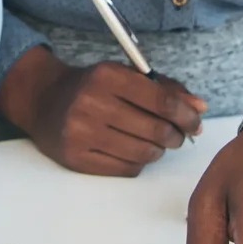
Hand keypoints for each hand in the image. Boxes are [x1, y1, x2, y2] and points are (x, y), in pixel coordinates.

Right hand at [0, 47, 205, 176]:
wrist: (42, 100)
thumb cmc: (90, 86)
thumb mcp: (124, 75)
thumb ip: (164, 88)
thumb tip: (199, 108)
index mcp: (106, 75)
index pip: (161, 100)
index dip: (186, 115)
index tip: (195, 122)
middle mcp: (91, 103)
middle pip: (156, 130)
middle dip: (176, 136)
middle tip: (177, 135)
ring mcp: (81, 133)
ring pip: (144, 153)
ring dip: (158, 150)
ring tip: (154, 142)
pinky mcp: (76, 157)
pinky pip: (126, 168)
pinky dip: (138, 162)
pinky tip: (133, 149)